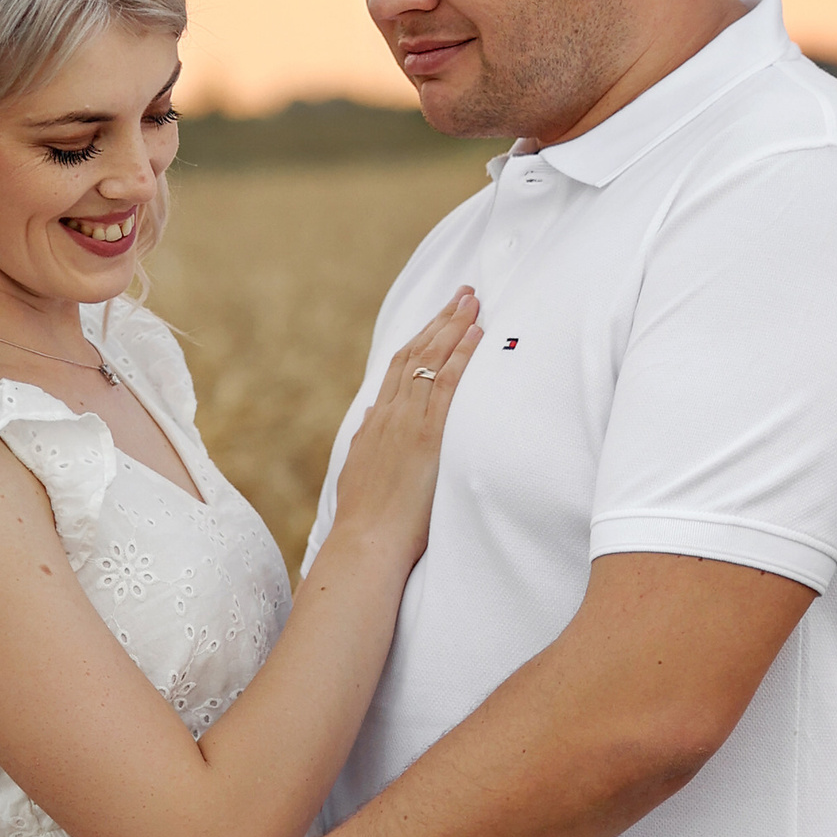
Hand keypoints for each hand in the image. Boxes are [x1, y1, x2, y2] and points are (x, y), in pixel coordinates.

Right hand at [328, 290, 479, 566]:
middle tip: (464, 294)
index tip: (439, 318)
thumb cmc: (365, 519)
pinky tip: (477, 335)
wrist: (365, 542)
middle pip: (417, 353)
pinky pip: (447, 385)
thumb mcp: (359, 470)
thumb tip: (372, 416)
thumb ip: (367, 439)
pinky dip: (462, 355)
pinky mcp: (427, 436)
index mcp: (376, 422)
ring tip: (474, 302)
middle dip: (441, 320)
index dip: (421, 338)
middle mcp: (390, 414)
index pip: (399, 367)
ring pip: (432, 360)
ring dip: (455, 327)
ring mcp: (408, 422)